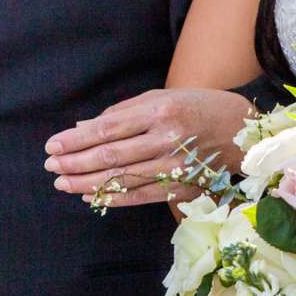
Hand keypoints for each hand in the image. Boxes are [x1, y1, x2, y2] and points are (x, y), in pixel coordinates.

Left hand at [45, 87, 251, 205]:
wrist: (244, 132)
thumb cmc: (199, 107)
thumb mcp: (163, 97)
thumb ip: (123, 112)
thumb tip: (82, 128)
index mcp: (161, 110)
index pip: (108, 128)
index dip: (76, 139)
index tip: (53, 145)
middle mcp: (168, 138)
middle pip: (111, 155)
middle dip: (74, 162)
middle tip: (50, 166)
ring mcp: (176, 166)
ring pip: (122, 178)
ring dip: (86, 183)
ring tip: (62, 182)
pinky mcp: (182, 187)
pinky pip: (140, 196)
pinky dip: (112, 198)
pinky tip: (89, 196)